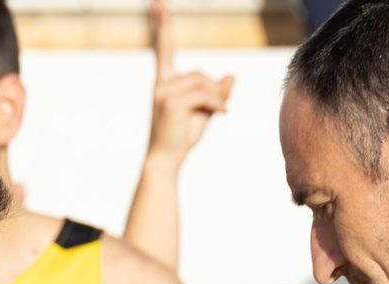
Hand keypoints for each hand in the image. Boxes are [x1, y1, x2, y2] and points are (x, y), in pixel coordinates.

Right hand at [144, 0, 233, 168]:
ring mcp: (163, 93)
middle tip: (221, 109)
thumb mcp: (203, 112)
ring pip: (204, 82)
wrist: (163, 162)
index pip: (163, 47)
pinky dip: (218, 104)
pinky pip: (204, 94)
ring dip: (217, 98)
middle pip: (200, 73)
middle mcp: (161, 84)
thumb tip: (232, 75)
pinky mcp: (171, 103)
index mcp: (163, 82)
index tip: (156, 2)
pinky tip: (222, 115)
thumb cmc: (180, 139)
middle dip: (214, 90)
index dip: (162, 24)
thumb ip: (216, 93)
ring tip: (218, 114)